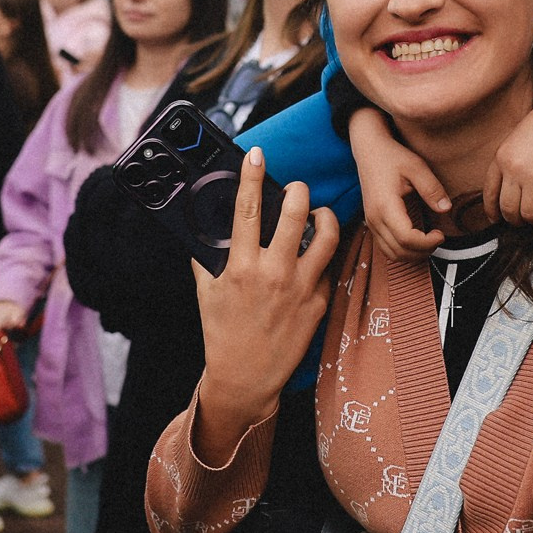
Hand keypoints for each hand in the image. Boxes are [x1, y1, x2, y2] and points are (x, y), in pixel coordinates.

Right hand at [190, 148, 340, 458]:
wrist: (245, 378)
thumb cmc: (222, 332)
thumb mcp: (206, 292)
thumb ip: (206, 257)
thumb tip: (204, 228)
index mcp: (240, 267)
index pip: (247, 210)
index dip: (252, 177)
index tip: (256, 154)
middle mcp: (273, 273)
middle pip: (295, 212)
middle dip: (298, 190)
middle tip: (296, 189)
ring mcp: (300, 288)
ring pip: (326, 235)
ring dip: (324, 215)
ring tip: (318, 213)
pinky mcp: (319, 302)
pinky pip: (327, 265)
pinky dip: (323, 252)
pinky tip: (316, 251)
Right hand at [353, 108, 446, 256]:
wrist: (368, 149)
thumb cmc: (392, 156)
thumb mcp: (416, 166)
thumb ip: (431, 188)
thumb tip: (446, 209)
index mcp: (385, 206)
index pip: (406, 238)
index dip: (427, 243)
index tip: (441, 234)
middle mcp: (374, 218)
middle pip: (399, 251)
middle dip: (423, 251)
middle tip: (439, 238)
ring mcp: (370, 222)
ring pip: (391, 254)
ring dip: (413, 255)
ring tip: (430, 241)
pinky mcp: (371, 223)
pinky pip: (385, 247)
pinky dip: (402, 251)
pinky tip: (416, 240)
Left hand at [489, 78, 532, 225]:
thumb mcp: (515, 140)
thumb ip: (507, 165)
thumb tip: (503, 195)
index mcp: (502, 158)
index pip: (490, 195)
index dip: (492, 211)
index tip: (496, 218)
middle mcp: (516, 169)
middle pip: (509, 210)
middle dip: (515, 219)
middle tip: (522, 219)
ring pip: (530, 215)